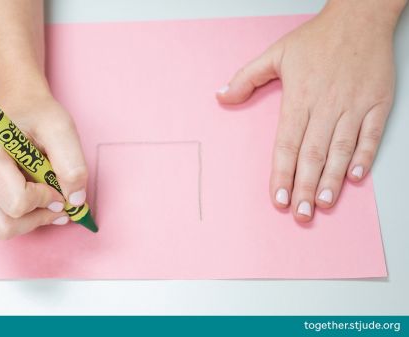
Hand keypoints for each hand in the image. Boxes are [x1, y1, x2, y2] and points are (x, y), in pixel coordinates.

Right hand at [0, 95, 87, 238]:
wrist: (24, 110)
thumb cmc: (39, 117)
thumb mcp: (62, 129)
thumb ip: (72, 163)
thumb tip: (75, 201)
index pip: (18, 203)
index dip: (46, 199)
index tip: (59, 183)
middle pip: (6, 225)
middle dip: (39, 215)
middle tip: (57, 195)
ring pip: (5, 229)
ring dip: (35, 219)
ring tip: (50, 195)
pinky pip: (7, 223)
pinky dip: (30, 217)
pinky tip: (42, 198)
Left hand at [217, 0, 403, 221]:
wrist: (360, 17)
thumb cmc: (317, 39)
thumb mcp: (275, 54)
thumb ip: (246, 78)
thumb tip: (220, 96)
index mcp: (300, 97)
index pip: (287, 144)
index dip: (281, 173)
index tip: (277, 198)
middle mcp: (326, 106)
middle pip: (313, 153)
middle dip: (304, 186)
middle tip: (299, 214)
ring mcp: (354, 105)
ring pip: (341, 149)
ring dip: (332, 179)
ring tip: (323, 204)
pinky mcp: (377, 103)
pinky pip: (371, 135)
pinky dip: (364, 156)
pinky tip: (355, 177)